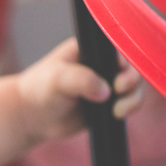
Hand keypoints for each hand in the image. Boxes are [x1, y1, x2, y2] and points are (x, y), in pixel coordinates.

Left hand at [16, 37, 142, 143]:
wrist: (32, 117)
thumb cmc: (40, 90)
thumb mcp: (57, 80)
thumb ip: (81, 80)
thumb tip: (106, 91)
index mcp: (89, 48)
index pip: (116, 48)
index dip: (123, 59)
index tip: (117, 72)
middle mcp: (101, 64)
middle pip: (131, 67)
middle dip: (131, 79)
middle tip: (118, 89)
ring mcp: (106, 84)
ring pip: (134, 87)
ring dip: (132, 98)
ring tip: (116, 110)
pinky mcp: (109, 103)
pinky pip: (129, 104)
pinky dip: (129, 109)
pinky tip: (116, 115)